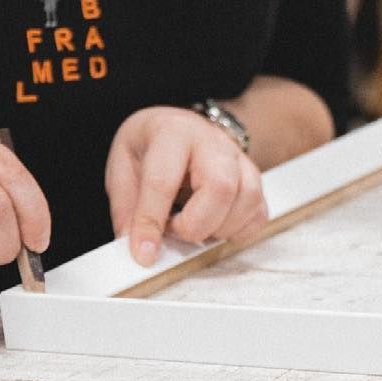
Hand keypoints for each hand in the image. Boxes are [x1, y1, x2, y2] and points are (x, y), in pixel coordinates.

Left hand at [106, 107, 266, 265]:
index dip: (151, 222)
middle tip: (175, 231)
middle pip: (220, 188)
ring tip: (194, 226)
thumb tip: (135, 248)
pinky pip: (258, 213)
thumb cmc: (152, 146)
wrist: (181, 127)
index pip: (163, 181)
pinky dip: (238, 231)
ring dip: (218, 228)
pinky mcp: (254, 178)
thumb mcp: (122, 166)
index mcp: (172, 133)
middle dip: (196, 225)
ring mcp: (240, 160)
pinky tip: (215, 226)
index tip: (144, 253)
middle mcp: (213, 143)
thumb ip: (127, 208)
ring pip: (247, 200)